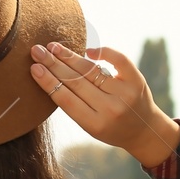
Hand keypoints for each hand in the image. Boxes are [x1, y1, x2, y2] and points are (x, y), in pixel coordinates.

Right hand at [30, 42, 179, 167]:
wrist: (145, 131)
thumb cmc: (111, 128)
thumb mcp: (90, 126)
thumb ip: (74, 106)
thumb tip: (52, 73)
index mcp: (94, 124)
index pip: (66, 99)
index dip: (48, 82)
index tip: (34, 68)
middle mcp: (110, 109)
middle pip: (75, 81)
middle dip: (53, 64)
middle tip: (37, 50)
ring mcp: (125, 93)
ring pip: (91, 70)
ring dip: (70, 56)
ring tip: (53, 47)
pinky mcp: (137, 80)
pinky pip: (118, 59)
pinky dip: (102, 52)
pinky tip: (88, 50)